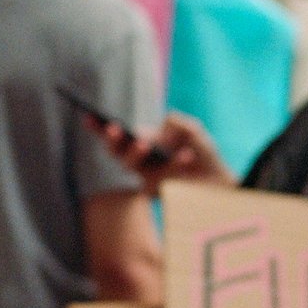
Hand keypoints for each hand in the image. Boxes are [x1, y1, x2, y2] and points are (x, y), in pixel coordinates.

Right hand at [87, 110, 232, 186]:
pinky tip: (186, 154)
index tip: (89, 115)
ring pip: (132, 165)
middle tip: (114, 129)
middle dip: (113, 140)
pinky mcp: (160, 192)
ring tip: (143, 142)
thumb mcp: (194, 132)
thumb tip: (164, 128)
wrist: (219, 182)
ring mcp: (147, 177)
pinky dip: (174, 165)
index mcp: (142, 142)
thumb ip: (180, 124)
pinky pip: (161, 178)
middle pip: (117, 151)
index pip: (116, 134)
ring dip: (134, 152)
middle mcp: (139, 161)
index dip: (99, 127)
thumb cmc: (202, 153)